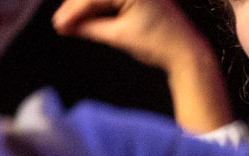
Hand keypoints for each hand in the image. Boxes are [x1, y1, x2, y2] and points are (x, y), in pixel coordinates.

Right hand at [53, 0, 231, 132]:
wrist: (188, 53)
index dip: (73, 12)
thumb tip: (67, 27)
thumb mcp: (120, 36)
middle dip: (77, 8)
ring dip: (86, 8)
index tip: (59, 25)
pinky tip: (87, 19)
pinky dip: (99, 8)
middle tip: (61, 25)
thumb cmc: (161, 45)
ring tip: (71, 24)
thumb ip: (91, 29)